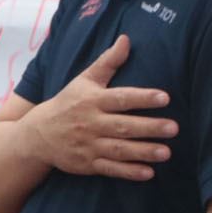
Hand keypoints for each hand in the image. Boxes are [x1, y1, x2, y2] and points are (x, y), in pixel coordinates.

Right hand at [23, 35, 175, 180]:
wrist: (37, 134)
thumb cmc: (68, 103)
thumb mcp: (84, 80)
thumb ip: (108, 62)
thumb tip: (126, 39)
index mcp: (92, 101)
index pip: (120, 98)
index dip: (142, 98)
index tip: (164, 97)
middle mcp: (90, 123)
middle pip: (123, 126)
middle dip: (149, 127)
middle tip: (174, 128)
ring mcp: (88, 145)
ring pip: (119, 149)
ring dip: (143, 151)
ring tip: (167, 152)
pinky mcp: (87, 164)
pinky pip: (110, 169)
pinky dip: (128, 172)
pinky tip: (148, 173)